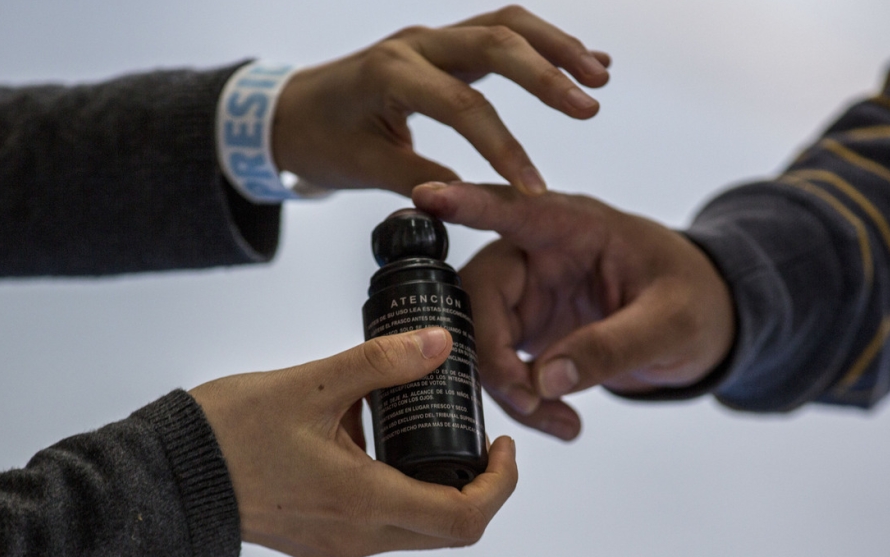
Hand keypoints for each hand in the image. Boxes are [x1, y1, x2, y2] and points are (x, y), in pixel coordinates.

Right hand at [189, 327, 516, 556]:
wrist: (166, 474)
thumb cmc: (228, 432)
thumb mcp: (313, 384)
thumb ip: (381, 362)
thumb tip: (437, 344)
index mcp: (363, 500)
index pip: (464, 519)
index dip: (501, 484)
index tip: (503, 445)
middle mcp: (355, 535)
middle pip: (446, 529)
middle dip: (474, 485)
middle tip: (475, 437)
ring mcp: (335, 544)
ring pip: (412, 527)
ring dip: (431, 484)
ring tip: (412, 426)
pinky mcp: (317, 539)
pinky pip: (377, 523)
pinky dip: (394, 488)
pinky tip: (367, 440)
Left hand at [272, 5, 609, 195]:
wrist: (289, 108)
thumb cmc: (318, 139)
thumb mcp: (359, 166)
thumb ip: (413, 176)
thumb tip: (464, 198)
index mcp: (389, 74)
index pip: (462, 105)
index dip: (503, 147)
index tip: (534, 187)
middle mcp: (415, 43)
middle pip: (496, 40)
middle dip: (548, 74)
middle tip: (589, 107)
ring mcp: (430, 38)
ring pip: (505, 24)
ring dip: (556, 47)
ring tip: (600, 76)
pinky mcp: (442, 45)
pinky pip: (500, 33)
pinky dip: (545, 46)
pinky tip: (584, 62)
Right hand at [412, 183, 734, 440]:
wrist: (704, 325)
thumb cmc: (694, 302)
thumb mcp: (670, 324)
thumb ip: (612, 347)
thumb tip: (545, 380)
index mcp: (574, 226)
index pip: (515, 208)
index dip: (469, 203)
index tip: (427, 196)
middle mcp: (539, 253)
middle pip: (482, 292)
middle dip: (493, 353)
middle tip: (529, 398)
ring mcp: (529, 292)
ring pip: (484, 337)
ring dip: (509, 387)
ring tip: (562, 422)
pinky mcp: (528, 329)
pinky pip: (503, 365)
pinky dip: (524, 399)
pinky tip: (562, 421)